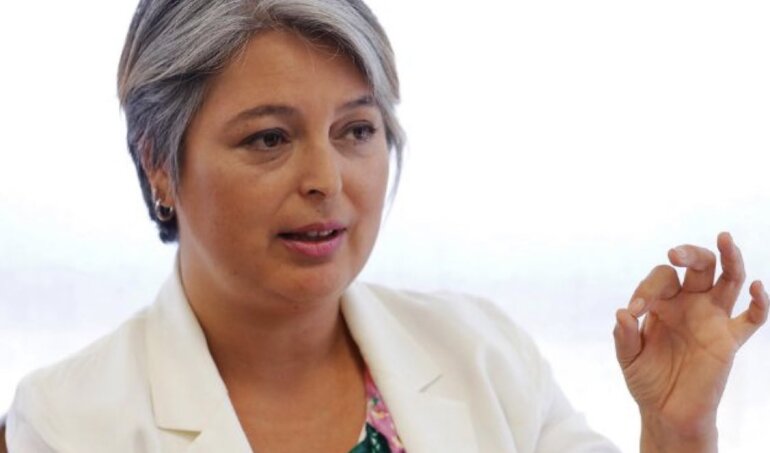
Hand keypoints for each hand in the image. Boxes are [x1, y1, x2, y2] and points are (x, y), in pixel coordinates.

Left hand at [613, 232, 767, 452]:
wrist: (668, 412)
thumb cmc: (647, 380)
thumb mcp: (629, 358)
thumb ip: (625, 337)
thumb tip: (623, 313)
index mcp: (663, 303)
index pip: (661, 278)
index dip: (647, 288)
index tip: (635, 311)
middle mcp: (689, 304)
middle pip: (698, 266)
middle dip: (688, 254)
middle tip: (675, 253)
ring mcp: (712, 318)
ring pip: (728, 280)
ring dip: (729, 258)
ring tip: (724, 238)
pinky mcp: (729, 340)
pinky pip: (751, 318)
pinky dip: (759, 302)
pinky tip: (757, 287)